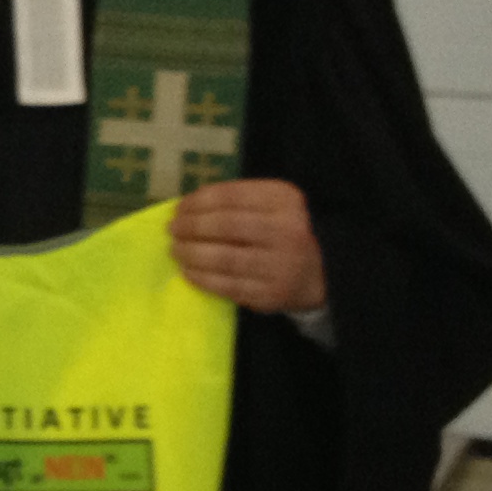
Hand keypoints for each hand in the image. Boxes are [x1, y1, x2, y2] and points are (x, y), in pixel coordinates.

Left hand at [169, 177, 326, 313]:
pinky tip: (188, 271)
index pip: (231, 196)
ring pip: (224, 258)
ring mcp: (281, 265)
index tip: (179, 208)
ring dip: (191, 253)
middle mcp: (287, 231)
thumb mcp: (269, 205)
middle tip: (172, 230)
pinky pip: (227, 286)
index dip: (197, 202)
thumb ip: (234, 201)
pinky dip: (201, 278)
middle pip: (226, 226)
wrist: (319, 274)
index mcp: (285, 201)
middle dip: (191, 227)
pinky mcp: (271, 294)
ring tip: (176, 250)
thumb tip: (187, 206)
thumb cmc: (282, 232)